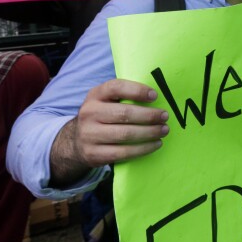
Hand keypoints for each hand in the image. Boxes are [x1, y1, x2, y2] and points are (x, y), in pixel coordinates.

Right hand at [50, 79, 168, 185]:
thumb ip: (124, 96)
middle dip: (149, 115)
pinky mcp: (94, 154)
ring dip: (150, 132)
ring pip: (126, 134)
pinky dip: (143, 149)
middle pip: (125, 114)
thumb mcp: (106, 100)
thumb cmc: (102, 116)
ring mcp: (89, 135)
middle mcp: (89, 113)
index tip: (155, 96)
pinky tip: (156, 144)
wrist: (76, 141)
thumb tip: (156, 96)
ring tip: (164, 130)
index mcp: (95, 95)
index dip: (137, 90)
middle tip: (165, 116)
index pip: (116, 88)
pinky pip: (123, 152)